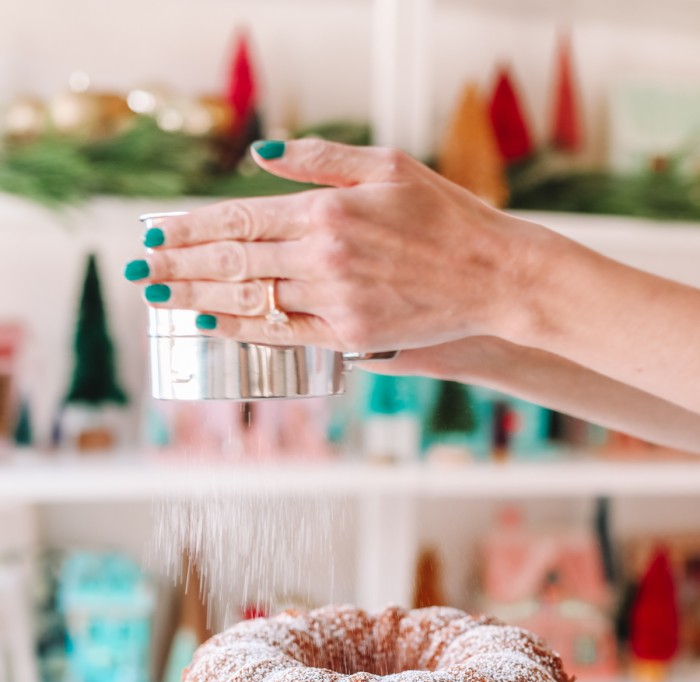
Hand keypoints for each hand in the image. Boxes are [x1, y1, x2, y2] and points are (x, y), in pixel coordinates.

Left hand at [126, 139, 541, 355]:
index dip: (192, 228)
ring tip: (159, 297)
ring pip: (249, 301)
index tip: (157, 230)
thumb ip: (319, 161)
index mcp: (327, 211)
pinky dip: (242, 330)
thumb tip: (259, 158)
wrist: (494, 275)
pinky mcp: (351, 337)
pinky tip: (211, 326)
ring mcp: (335, 302)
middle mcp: (323, 257)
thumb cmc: (446, 217)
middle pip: (233, 263)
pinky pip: (282, 335)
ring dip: (197, 300)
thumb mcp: (387, 166)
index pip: (240, 219)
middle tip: (140, 267)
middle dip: (179, 265)